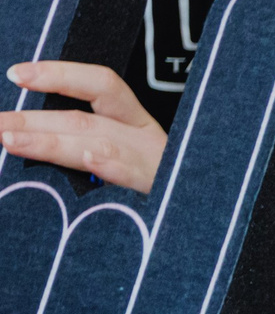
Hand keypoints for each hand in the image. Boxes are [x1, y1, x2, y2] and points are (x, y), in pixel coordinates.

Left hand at [2, 62, 167, 192]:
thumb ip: (89, 151)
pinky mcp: (165, 196)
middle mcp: (149, 140)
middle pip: (84, 118)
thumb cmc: (167, 199)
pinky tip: (92, 158)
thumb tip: (30, 142)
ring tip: (12, 140)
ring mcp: (158, 167)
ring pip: (98, 143)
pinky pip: (133, 177)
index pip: (100, 85)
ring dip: (52, 141)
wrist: (216, 238)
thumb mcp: (128, 168)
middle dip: (33, 120)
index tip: (17, 75)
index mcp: (139, 126)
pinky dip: (111, 165)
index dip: (59, 75)